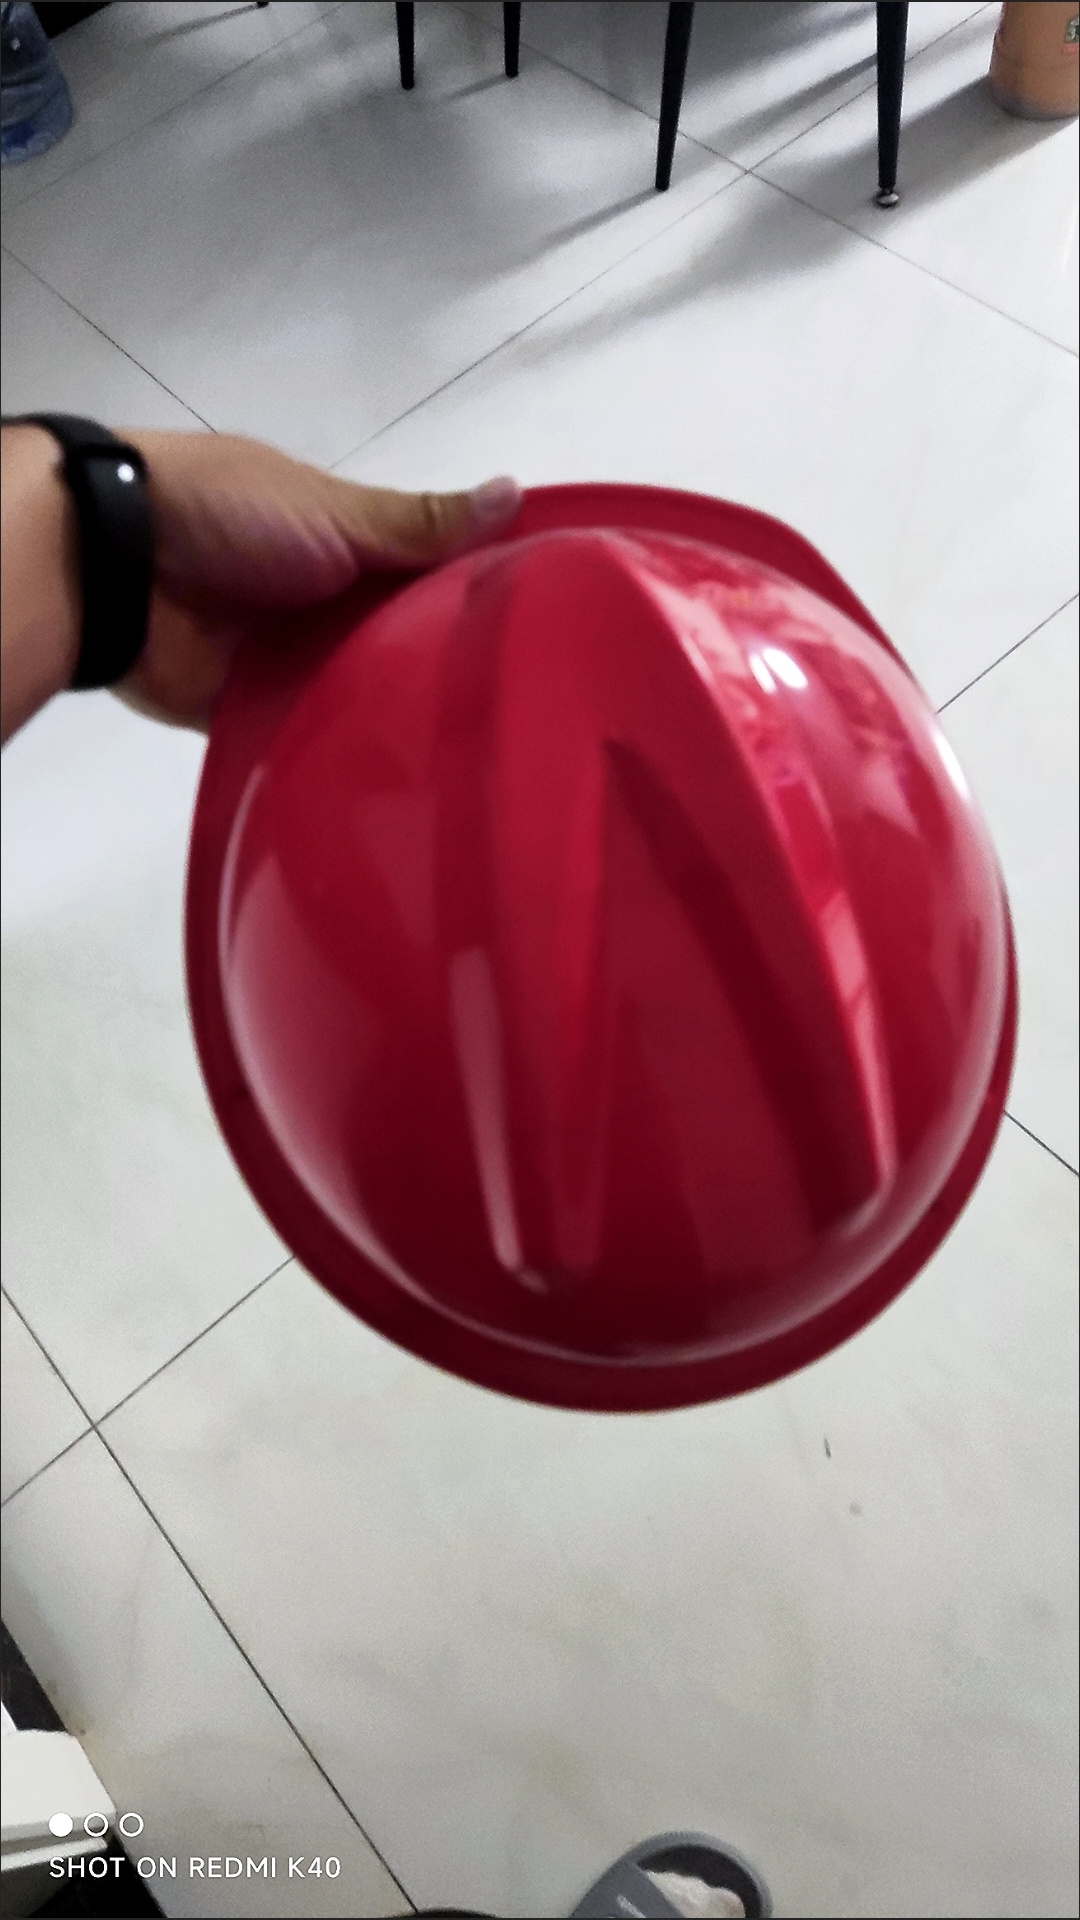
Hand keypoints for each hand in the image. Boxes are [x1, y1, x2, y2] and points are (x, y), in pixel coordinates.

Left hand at [119, 430, 520, 729]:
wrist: (119, 565)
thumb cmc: (230, 515)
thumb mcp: (338, 512)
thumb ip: (420, 524)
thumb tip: (517, 494)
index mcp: (347, 552)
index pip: (429, 585)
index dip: (477, 610)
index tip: (544, 649)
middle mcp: (325, 611)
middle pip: (399, 652)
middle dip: (442, 680)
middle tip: (521, 727)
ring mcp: (288, 666)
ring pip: (359, 704)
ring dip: (395, 726)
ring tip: (475, 769)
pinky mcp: (253, 718)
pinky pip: (306, 746)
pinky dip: (338, 760)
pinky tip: (396, 790)